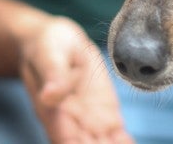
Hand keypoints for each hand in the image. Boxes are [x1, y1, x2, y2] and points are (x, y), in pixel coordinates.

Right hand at [19, 16, 133, 142]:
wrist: (59, 39)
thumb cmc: (47, 45)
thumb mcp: (49, 54)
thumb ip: (53, 74)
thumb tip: (49, 96)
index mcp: (53, 112)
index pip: (67, 142)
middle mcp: (71, 123)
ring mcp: (90, 119)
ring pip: (103, 143)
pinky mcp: (106, 111)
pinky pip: (117, 133)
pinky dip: (125, 142)